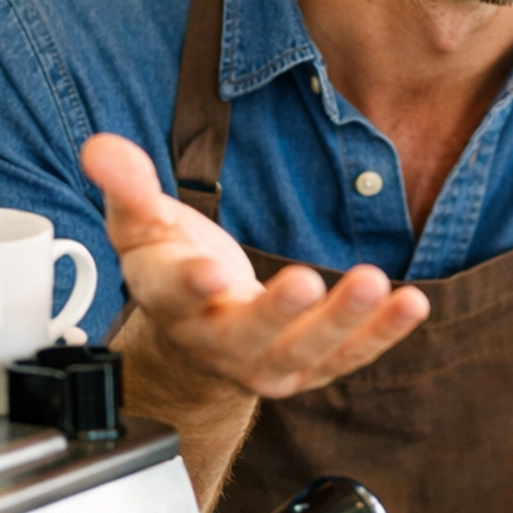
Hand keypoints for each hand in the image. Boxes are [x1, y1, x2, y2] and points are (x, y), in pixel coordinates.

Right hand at [81, 132, 429, 396]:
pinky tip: (411, 304)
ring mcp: (267, 362)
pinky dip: (382, 333)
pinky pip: (349, 355)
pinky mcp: (310, 366)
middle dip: (277, 313)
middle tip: (304, 282)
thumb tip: (101, 146)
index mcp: (171, 303)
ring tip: (375, 285)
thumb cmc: (170, 265)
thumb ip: (127, 185)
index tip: (211, 272)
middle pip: (249, 336)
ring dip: (344, 322)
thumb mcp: (141, 223)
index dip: (192, 285)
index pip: (178, 297)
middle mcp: (218, 343)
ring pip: (306, 352)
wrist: (196, 333)